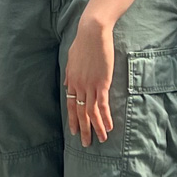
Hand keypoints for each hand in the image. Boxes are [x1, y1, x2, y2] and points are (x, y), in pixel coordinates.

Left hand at [63, 16, 114, 145]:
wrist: (92, 33)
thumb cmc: (83, 43)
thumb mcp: (71, 59)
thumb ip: (69, 73)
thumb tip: (67, 84)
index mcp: (71, 81)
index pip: (71, 105)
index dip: (73, 119)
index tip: (74, 130)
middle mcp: (79, 86)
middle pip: (80, 112)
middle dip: (83, 129)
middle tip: (85, 143)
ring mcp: (90, 86)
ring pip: (91, 112)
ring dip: (96, 128)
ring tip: (100, 140)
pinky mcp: (101, 83)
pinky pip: (102, 105)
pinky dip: (105, 118)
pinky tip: (109, 127)